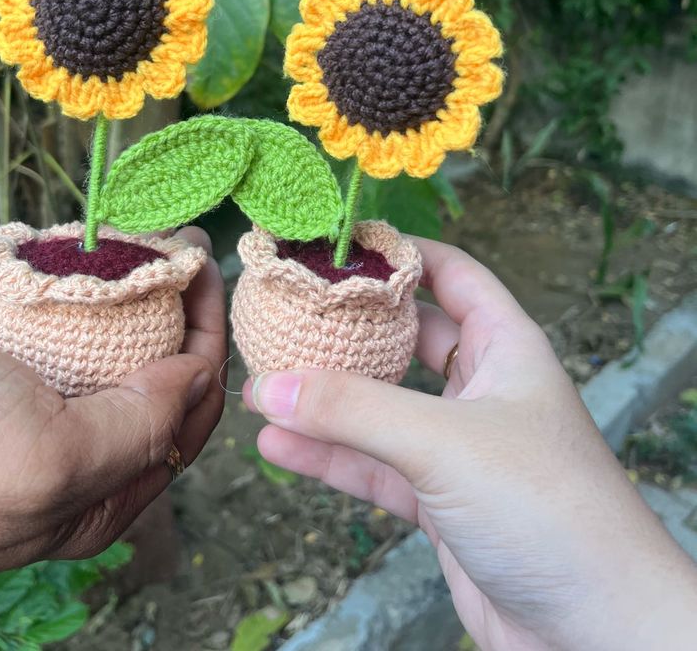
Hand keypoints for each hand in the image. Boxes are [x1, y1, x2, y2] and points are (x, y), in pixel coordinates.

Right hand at [0, 227, 225, 572]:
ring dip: (145, 294)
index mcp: (98, 501)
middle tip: (190, 247)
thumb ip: (137, 432)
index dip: (211, 350)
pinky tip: (108, 254)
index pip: (186, 423)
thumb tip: (197, 379)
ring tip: (158, 240)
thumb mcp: (48, 464)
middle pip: (159, 381)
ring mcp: (44, 408)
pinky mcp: (12, 366)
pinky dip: (95, 290)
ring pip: (120, 348)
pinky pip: (73, 326)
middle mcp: (78, 460)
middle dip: (185, 315)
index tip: (213, 276)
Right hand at [245, 238, 696, 650]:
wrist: (594, 629)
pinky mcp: (440, 502)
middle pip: (405, 339)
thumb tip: (271, 385)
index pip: (451, 274)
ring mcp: (459, 447)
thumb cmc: (546, 508)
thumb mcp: (444, 442)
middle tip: (287, 314)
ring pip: (381, 409)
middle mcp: (482, 389)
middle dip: (349, 330)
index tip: (335, 245)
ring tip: (262, 385)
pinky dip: (330, 457)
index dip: (398, 254)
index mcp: (507, 347)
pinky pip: (374, 467)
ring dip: (326, 400)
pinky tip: (279, 444)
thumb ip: (355, 411)